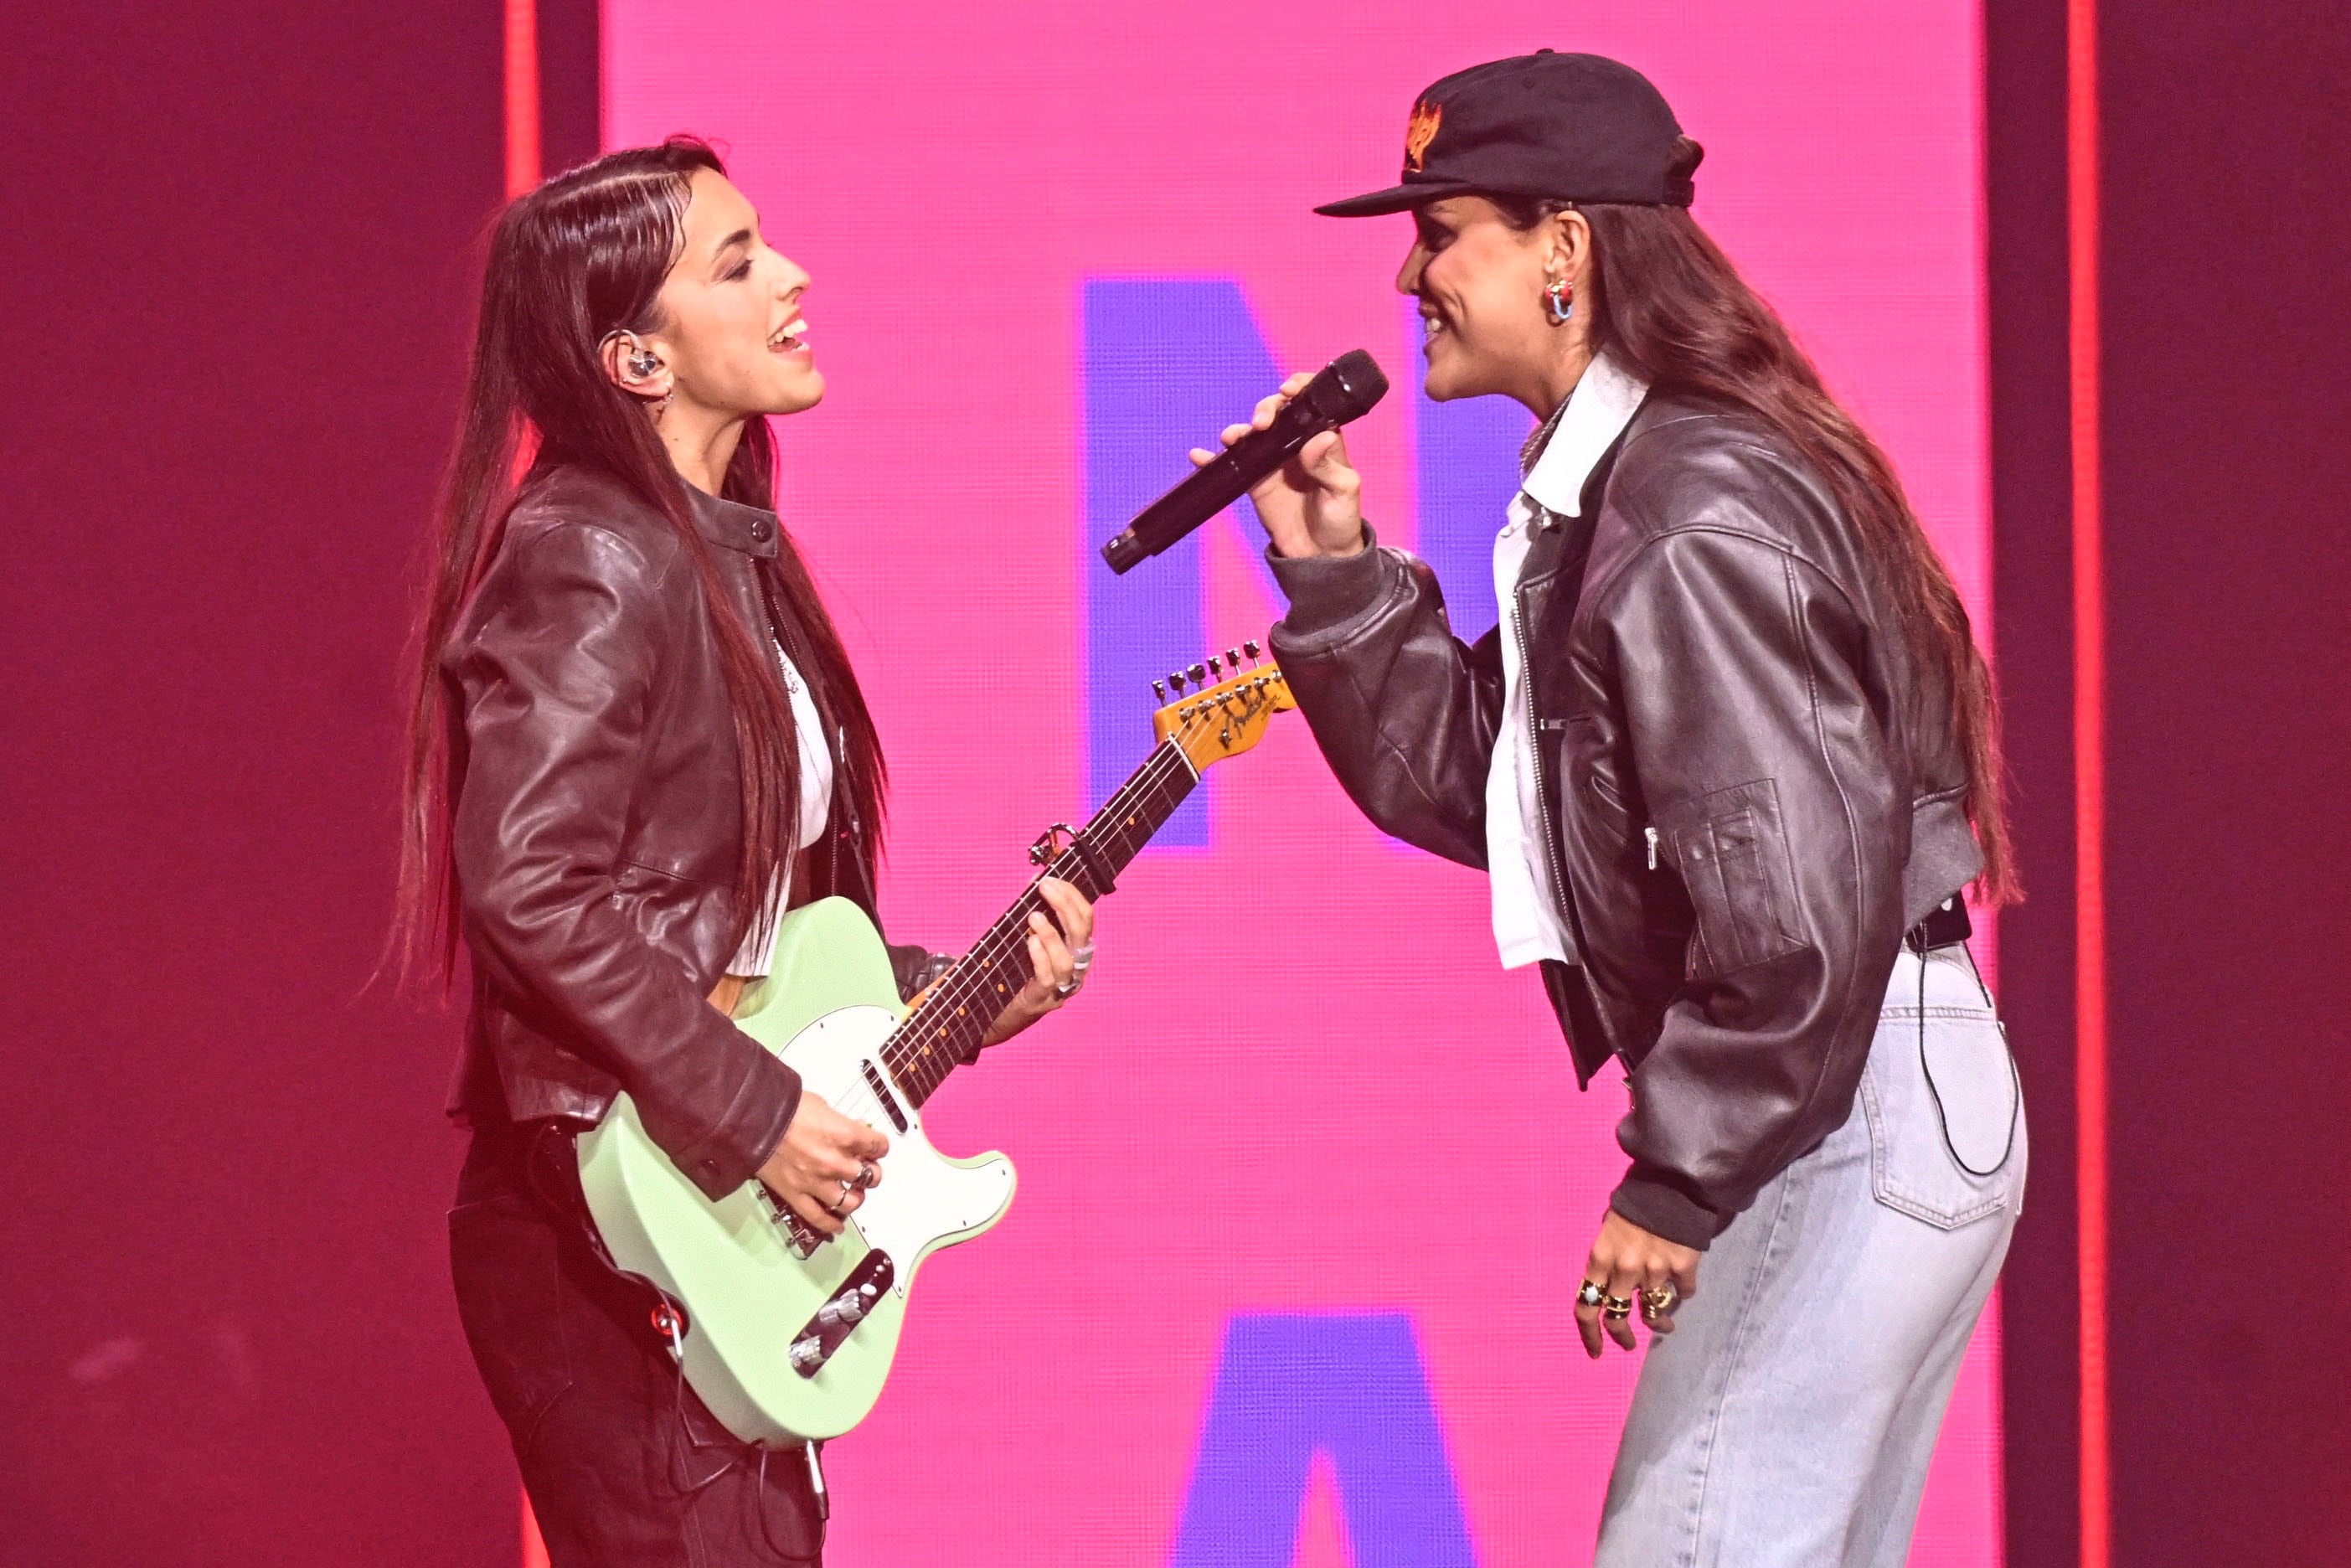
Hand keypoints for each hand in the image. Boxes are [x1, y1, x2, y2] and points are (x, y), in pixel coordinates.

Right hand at [756, 1091, 887, 1237]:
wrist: (752, 1119)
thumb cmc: (785, 1107)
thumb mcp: (822, 1106)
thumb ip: (841, 1123)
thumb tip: (852, 1130)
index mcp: (845, 1135)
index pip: (879, 1146)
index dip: (879, 1147)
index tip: (876, 1147)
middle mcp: (835, 1162)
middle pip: (870, 1177)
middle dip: (871, 1172)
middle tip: (865, 1169)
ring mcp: (816, 1182)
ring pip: (850, 1203)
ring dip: (855, 1198)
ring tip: (853, 1193)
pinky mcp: (796, 1195)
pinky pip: (818, 1218)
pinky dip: (831, 1224)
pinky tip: (838, 1226)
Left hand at [978, 876, 1095, 1046]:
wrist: (999, 1013)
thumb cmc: (1016, 971)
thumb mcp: (1029, 938)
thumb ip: (1036, 914)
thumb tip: (1035, 881)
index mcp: (1077, 949)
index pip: (1086, 917)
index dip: (1071, 894)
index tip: (1050, 878)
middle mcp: (1076, 968)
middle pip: (1082, 932)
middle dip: (1065, 905)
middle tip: (1045, 887)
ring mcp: (1062, 987)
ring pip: (1067, 958)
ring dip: (1052, 933)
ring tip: (1034, 916)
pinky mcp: (1043, 1000)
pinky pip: (1047, 977)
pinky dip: (1040, 956)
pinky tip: (1030, 941)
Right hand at [1190, 371, 1366, 560]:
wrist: (1320, 554)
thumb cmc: (1341, 519)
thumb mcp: (1344, 493)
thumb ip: (1330, 466)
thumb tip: (1321, 437)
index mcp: (1323, 439)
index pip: (1312, 403)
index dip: (1299, 389)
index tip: (1288, 389)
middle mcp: (1297, 443)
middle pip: (1278, 412)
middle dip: (1266, 409)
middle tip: (1261, 423)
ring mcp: (1273, 460)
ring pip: (1253, 433)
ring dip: (1239, 430)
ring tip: (1231, 438)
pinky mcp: (1255, 479)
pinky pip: (1233, 463)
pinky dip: (1214, 458)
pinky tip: (1199, 456)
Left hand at [1575, 1208, 1702, 1357]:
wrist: (1671, 1181)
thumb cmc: (1633, 1204)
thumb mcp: (1608, 1231)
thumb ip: (1607, 1263)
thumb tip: (1610, 1292)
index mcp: (1600, 1258)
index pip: (1586, 1308)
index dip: (1590, 1336)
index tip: (1597, 1352)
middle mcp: (1624, 1269)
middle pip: (1618, 1318)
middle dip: (1623, 1337)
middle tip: (1628, 1344)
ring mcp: (1655, 1270)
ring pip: (1654, 1312)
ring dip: (1658, 1321)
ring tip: (1663, 1323)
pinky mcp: (1683, 1268)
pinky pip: (1683, 1294)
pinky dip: (1681, 1293)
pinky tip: (1681, 1287)